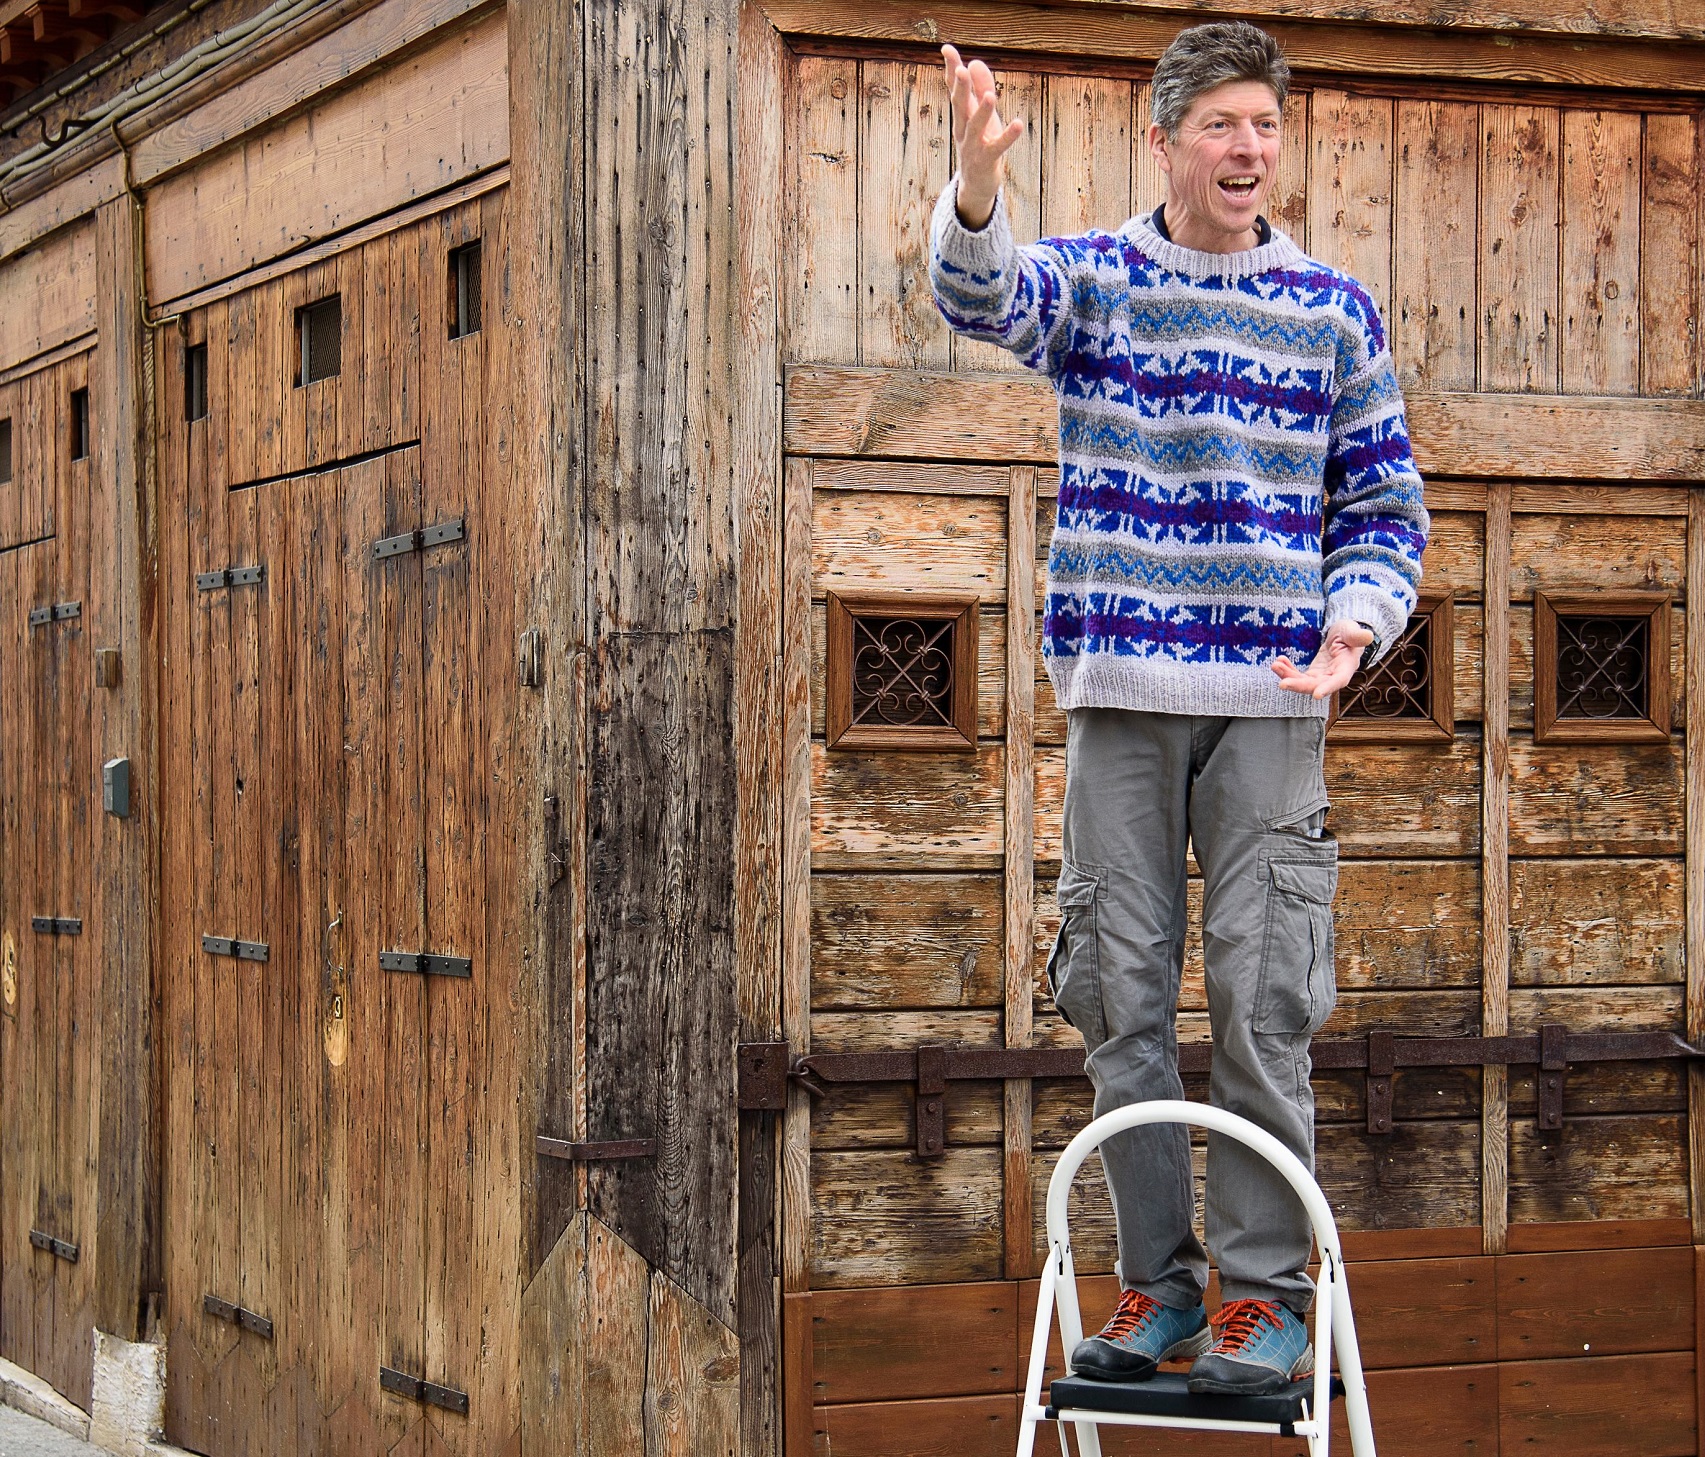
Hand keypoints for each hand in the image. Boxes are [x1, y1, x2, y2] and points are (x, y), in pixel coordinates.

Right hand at [941, 43, 1022, 228]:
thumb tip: (975, 61)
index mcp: (961, 115)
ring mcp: (973, 146)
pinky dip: (1007, 137)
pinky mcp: (987, 160)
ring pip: (976, 127)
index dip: (952, 69)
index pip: (954, 89)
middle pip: (960, 106)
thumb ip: (980, 88)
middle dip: (961, 89)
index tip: (947, 49)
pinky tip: (1018, 124)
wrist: (976, 184)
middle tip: (961, 70)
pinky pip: (997, 147)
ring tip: (991, 96)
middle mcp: (963, 129)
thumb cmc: (981, 143)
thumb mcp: (981, 114)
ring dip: (983, 112)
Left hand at [1271, 621, 1373, 699]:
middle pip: (1316, 686)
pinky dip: (1287, 670)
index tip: (1316, 695)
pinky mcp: (1312, 674)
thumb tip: (1368, 636)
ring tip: (1275, 665)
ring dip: (1288, 676)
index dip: (1328, 688)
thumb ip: (1358, 635)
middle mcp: (1333, 677)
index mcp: (1346, 668)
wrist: (1341, 636)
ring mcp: (1322, 677)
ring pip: (1303, 683)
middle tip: (1282, 684)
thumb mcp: (1352, 631)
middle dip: (1299, 686)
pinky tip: (1279, 661)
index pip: (1338, 681)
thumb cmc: (1349, 633)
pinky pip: (1298, 676)